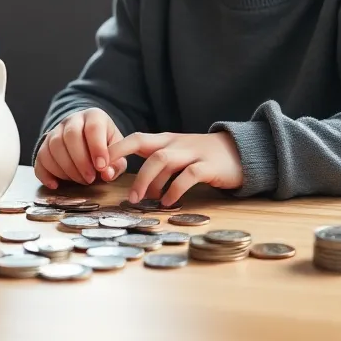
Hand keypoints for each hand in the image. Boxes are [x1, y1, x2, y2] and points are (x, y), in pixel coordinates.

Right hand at [34, 108, 128, 188]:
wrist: (87, 138)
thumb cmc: (105, 146)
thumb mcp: (118, 152)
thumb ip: (116, 164)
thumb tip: (106, 174)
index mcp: (94, 117)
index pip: (93, 127)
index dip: (97, 148)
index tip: (101, 167)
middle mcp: (72, 120)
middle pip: (70, 135)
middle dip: (80, 161)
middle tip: (90, 178)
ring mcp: (56, 131)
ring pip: (54, 146)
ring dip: (66, 168)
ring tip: (80, 180)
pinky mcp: (44, 145)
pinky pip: (40, 158)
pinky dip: (46, 174)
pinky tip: (56, 184)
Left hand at [107, 131, 243, 204]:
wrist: (240, 152)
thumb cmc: (203, 158)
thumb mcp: (178, 157)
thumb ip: (159, 169)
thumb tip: (138, 189)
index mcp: (165, 140)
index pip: (135, 138)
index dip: (116, 150)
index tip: (100, 166)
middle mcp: (175, 143)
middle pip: (144, 145)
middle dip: (125, 161)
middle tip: (112, 182)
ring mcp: (192, 153)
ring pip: (163, 159)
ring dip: (147, 180)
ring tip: (139, 200)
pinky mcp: (209, 166)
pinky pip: (188, 175)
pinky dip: (175, 189)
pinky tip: (168, 202)